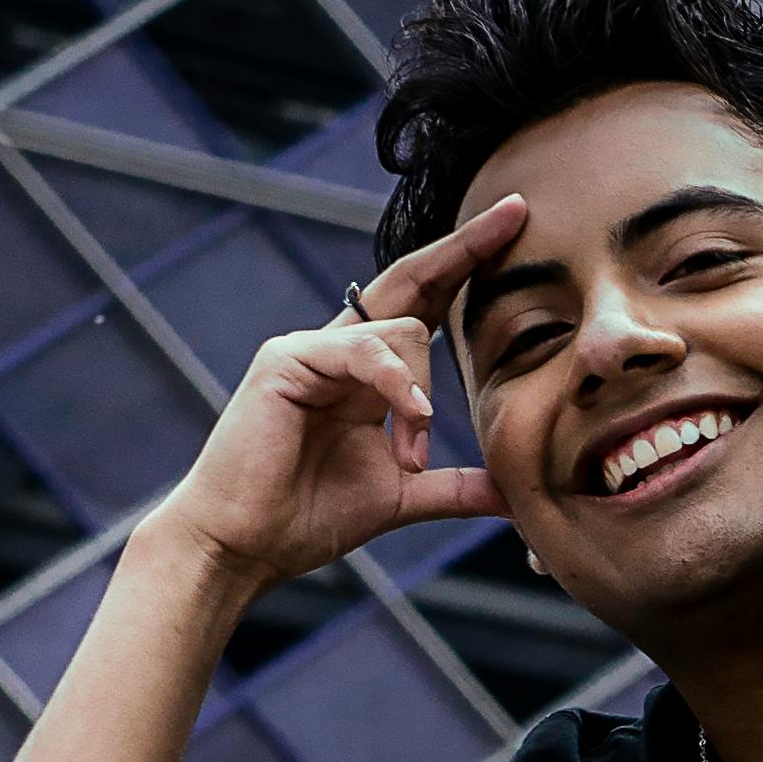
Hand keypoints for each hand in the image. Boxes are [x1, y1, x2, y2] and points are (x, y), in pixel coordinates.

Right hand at [155, 199, 522, 593]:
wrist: (245, 547)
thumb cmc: (306, 519)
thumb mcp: (400, 497)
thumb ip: (452, 487)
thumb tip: (512, 495)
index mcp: (367, 374)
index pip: (426, 307)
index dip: (467, 268)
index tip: (517, 227)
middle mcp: (341, 351)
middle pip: (413, 282)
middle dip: (465, 248)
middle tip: (515, 213)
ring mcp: (312, 349)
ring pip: (405, 329)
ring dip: (422, 397)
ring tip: (411, 455)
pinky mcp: (287, 359)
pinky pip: (363, 350)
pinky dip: (396, 382)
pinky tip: (411, 416)